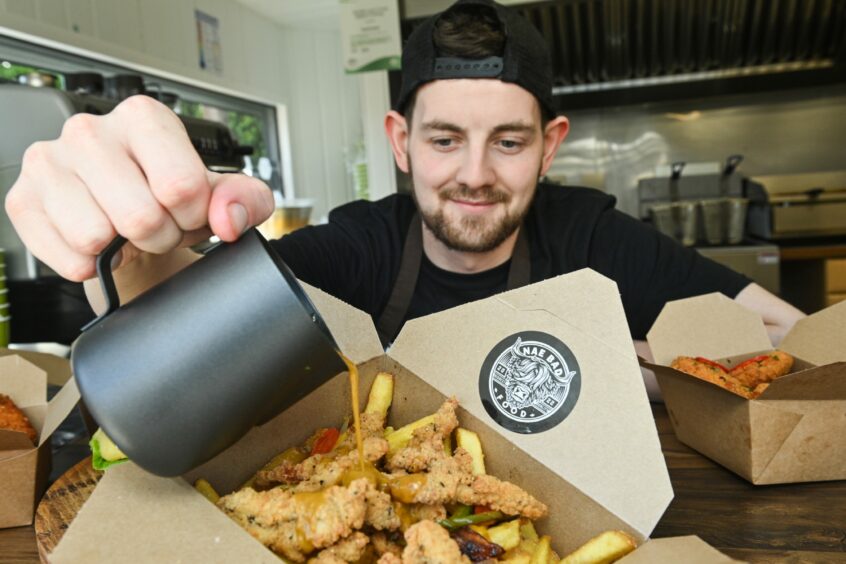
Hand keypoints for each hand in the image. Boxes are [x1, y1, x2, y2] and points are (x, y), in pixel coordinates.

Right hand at [5, 95, 274, 281]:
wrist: (133, 228)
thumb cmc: (174, 204)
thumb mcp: (225, 198)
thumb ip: (246, 200)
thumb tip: (227, 218)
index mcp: (144, 118)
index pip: (180, 185)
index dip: (193, 215)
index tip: (188, 213)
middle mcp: (90, 130)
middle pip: (140, 216)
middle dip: (160, 235)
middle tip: (158, 226)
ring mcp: (49, 163)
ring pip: (96, 237)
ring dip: (122, 249)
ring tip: (127, 232)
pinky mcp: (23, 200)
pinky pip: (67, 257)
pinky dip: (90, 265)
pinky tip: (99, 245)